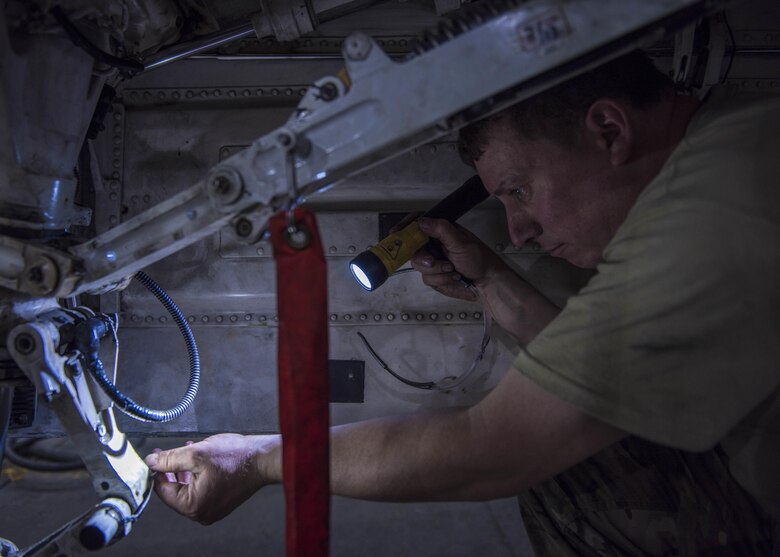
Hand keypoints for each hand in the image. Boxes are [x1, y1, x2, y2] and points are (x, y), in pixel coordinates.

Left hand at [144, 433, 279, 524]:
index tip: (155, 457)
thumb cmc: (236, 458)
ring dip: (184, 471)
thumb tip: (151, 462)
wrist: (263, 459)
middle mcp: (202, 513)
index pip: (164, 490)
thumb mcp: (196, 453)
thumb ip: (170, 459)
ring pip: (188, 489)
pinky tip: (198, 460)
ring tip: (185, 451)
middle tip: (166, 452)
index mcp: (193, 506)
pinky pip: (201, 490)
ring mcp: (212, 510)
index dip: (158, 471)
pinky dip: (197, 476)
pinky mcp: (220, 503)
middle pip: (176, 491)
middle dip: (171, 470)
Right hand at [412, 217, 504, 301]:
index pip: (417, 225)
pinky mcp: (433, 276)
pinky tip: (453, 277)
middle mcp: (433, 244)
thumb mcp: (460, 242)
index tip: (396, 234)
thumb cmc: (478, 259)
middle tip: (432, 261)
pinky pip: (427, 278)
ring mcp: (432, 260)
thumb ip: (441, 230)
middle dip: (422, 257)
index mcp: (440, 231)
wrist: (486, 283)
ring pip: (418, 265)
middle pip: (412, 248)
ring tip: (452, 269)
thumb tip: (421, 221)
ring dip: (436, 269)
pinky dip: (441, 279)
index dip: (405, 228)